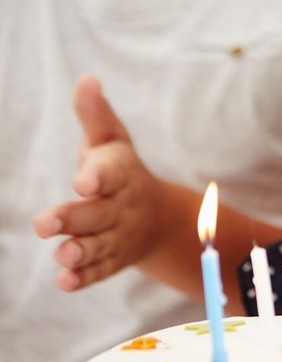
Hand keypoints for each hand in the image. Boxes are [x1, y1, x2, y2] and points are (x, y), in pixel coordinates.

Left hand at [33, 75, 167, 291]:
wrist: (157, 219)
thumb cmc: (121, 172)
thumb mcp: (112, 141)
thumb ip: (96, 115)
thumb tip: (87, 80)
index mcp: (121, 174)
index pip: (111, 173)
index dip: (98, 176)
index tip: (83, 180)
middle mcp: (121, 207)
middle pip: (99, 214)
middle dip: (74, 219)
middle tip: (45, 223)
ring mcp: (118, 236)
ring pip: (99, 246)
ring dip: (80, 252)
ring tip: (62, 254)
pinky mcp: (112, 261)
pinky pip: (100, 271)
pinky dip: (84, 278)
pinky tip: (65, 281)